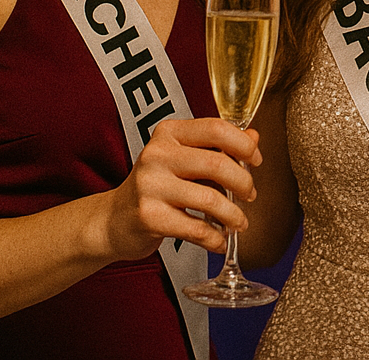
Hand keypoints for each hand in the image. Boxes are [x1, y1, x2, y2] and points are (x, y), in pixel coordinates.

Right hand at [100, 117, 261, 259]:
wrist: (113, 219)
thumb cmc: (157, 185)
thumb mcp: (184, 157)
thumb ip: (218, 146)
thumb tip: (254, 137)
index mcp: (169, 132)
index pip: (216, 129)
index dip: (243, 145)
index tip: (255, 159)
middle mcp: (157, 154)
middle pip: (217, 163)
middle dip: (243, 182)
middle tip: (250, 194)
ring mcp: (150, 185)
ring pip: (210, 198)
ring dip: (232, 214)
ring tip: (239, 222)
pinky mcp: (148, 216)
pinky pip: (195, 228)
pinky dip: (214, 238)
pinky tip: (220, 241)